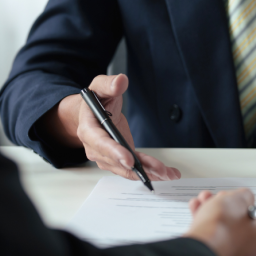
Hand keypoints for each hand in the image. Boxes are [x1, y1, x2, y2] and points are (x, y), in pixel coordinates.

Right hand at [41, 74, 180, 180]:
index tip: (129, 160)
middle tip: (158, 171)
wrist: (93, 113)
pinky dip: (151, 171)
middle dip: (138, 167)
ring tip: (167, 174)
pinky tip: (167, 173)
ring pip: (127, 169)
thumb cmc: (96, 100)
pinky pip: (134, 168)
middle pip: (116, 161)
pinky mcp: (120, 159)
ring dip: (148, 172)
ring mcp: (107, 156)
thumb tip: (121, 81)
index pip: (100, 143)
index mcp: (88, 129)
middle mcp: (95, 148)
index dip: (114, 152)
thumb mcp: (100, 87)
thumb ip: (109, 84)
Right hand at [185, 189, 255, 255]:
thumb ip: (245, 195)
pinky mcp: (212, 255)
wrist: (199, 247)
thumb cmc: (223, 226)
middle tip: (217, 197)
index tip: (236, 197)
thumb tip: (243, 198)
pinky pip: (209, 235)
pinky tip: (196, 209)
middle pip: (236, 220)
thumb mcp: (240, 198)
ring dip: (211, 210)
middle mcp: (247, 249)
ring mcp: (228, 253)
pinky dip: (203, 221)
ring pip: (221, 226)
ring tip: (203, 199)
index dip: (245, 203)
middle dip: (224, 204)